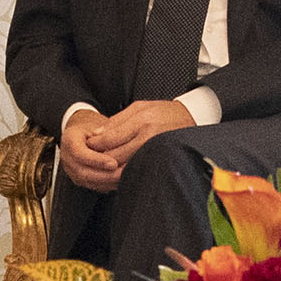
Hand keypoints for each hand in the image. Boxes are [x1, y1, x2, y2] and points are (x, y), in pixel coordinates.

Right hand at [57, 106, 122, 193]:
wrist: (83, 135)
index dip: (97, 160)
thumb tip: (115, 140)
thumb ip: (104, 134)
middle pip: (84, 173)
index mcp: (69, 141)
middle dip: (106, 176)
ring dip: (109, 182)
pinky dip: (109, 185)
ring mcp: (72, 171)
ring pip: (90, 182)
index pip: (80, 154)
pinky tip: (122, 181)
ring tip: (127, 178)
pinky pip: (94, 186)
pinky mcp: (80, 180)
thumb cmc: (93, 128)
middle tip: (125, 174)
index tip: (114, 163)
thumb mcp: (97, 125)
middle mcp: (67, 158)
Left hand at [62, 99, 197, 190]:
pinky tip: (118, 171)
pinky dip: (124, 172)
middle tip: (90, 159)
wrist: (192, 118)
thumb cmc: (165, 111)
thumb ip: (117, 121)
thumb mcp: (140, 107)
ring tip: (102, 167)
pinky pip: (136, 170)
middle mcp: (149, 136)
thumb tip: (97, 134)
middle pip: (115, 154)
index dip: (95, 144)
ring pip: (125, 166)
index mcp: (142, 121)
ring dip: (110, 169)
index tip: (88, 145)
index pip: (110, 138)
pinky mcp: (159, 160)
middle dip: (100, 158)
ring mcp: (155, 150)